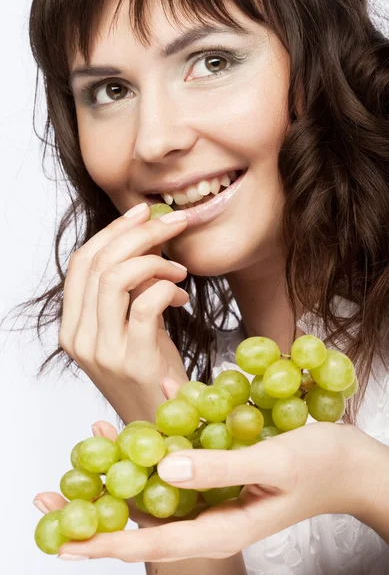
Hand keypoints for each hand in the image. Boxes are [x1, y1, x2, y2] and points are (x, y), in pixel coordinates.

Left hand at [34, 391, 371, 562]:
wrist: (353, 460)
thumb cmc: (323, 465)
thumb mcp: (273, 464)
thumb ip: (220, 468)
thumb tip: (161, 469)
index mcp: (223, 524)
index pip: (153, 543)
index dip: (106, 543)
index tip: (63, 542)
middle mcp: (214, 510)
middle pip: (146, 512)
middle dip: (101, 502)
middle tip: (55, 490)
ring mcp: (218, 488)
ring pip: (161, 478)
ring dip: (129, 457)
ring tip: (94, 435)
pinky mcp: (225, 465)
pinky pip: (188, 448)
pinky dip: (170, 426)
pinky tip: (160, 396)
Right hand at [58, 204, 189, 422]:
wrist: (163, 427)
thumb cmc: (151, 374)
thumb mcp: (132, 326)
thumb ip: (130, 289)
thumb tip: (147, 241)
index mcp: (73, 326)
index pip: (82, 262)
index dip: (112, 231)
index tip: (143, 212)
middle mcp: (79, 337)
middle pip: (99, 263)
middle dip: (139, 233)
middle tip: (172, 223)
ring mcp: (102, 352)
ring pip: (116, 278)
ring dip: (155, 259)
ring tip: (179, 268)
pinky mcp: (132, 361)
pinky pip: (145, 304)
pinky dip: (166, 287)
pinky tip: (181, 294)